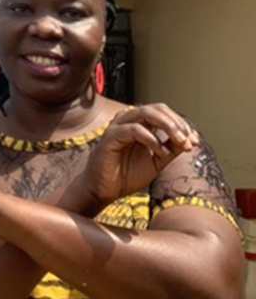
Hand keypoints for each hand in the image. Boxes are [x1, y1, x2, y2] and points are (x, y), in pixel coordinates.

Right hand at [81, 104, 198, 206]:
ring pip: (146, 113)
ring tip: (179, 141)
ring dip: (167, 125)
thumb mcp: (156, 162)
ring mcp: (118, 125)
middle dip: (177, 123)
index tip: (195, 141)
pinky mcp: (110, 135)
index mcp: (140, 123)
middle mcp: (129, 119)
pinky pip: (134, 129)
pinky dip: (150, 139)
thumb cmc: (126, 175)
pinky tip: (160, 151)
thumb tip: (190, 140)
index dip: (182, 124)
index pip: (164, 113)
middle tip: (189, 140)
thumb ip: (171, 149)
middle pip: (157, 108)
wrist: (104, 190)